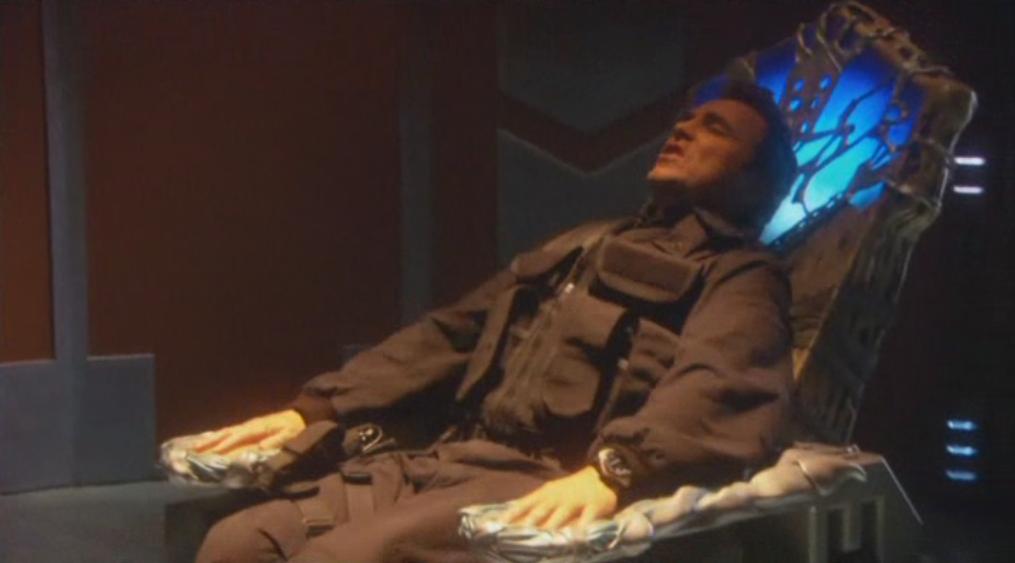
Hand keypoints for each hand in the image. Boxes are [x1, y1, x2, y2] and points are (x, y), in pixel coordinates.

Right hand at [191, 409, 305, 457]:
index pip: (238, 436)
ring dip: (210, 439)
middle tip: (193, 450)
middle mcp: (249, 425)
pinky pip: (229, 432)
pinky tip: (209, 441)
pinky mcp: (248, 427)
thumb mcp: (289, 435)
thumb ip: (276, 441)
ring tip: (195, 447)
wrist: (300, 415)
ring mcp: (248, 425)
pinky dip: (218, 436)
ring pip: (225, 432)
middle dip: (210, 442)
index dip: (226, 445)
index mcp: (258, 427)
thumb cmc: (294, 427)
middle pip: (227, 433)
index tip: (213, 453)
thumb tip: (260, 447)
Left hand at [499, 466, 617, 530]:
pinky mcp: (593, 505)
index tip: (497, 525)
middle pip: (540, 511)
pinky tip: (578, 537)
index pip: (524, 504)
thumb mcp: (551, 493)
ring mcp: (575, 501)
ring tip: (542, 538)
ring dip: (551, 525)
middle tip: (514, 536)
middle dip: (527, 523)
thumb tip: (515, 522)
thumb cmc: (571, 489)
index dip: (511, 515)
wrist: (602, 474)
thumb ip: (535, 507)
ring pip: (561, 515)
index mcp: (545, 494)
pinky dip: (582, 526)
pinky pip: (587, 517)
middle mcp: (557, 497)